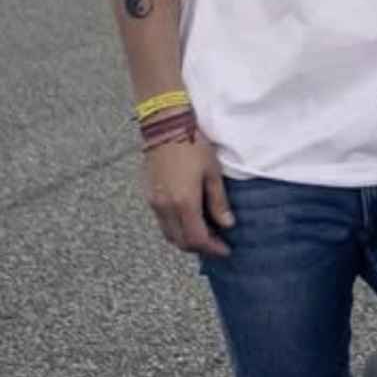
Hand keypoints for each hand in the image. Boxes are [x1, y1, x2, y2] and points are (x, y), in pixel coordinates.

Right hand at [144, 132, 234, 256]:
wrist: (165, 126)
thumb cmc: (192, 145)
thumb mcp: (212, 172)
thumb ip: (218, 202)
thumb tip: (227, 224)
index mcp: (183, 203)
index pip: (196, 239)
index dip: (212, 248)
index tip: (225, 249)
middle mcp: (165, 208)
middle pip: (180, 241)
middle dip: (200, 247)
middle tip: (217, 243)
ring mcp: (154, 203)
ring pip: (169, 234)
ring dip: (186, 239)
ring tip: (206, 232)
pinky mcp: (149, 195)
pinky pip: (162, 222)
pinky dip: (176, 228)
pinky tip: (190, 219)